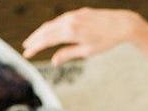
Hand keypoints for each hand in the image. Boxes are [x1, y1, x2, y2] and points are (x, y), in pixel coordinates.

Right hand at [22, 8, 145, 64]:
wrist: (122, 24)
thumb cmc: (106, 40)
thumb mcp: (87, 51)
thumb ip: (68, 54)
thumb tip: (54, 61)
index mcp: (70, 32)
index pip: (46, 40)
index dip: (35, 48)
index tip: (27, 54)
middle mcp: (70, 21)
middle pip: (46, 30)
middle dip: (35, 39)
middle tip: (26, 47)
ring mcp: (74, 15)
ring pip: (53, 23)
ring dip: (42, 32)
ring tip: (35, 40)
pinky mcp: (79, 12)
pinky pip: (61, 19)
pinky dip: (53, 26)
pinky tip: (51, 31)